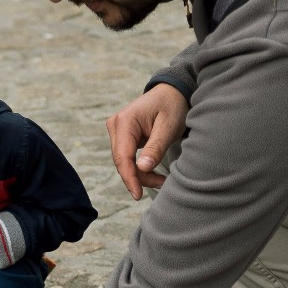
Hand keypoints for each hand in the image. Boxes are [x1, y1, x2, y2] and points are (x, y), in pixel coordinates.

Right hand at [106, 83, 187, 199]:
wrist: (172, 92)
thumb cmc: (172, 105)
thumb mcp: (168, 127)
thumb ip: (155, 147)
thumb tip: (142, 168)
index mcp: (125, 121)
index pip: (123, 156)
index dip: (130, 178)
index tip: (138, 194)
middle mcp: (116, 125)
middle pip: (122, 161)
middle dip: (139, 178)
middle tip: (161, 184)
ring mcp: (118, 130)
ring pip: (124, 162)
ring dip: (140, 175)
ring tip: (161, 179)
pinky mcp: (123, 136)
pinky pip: (128, 157)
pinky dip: (139, 168)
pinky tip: (153, 173)